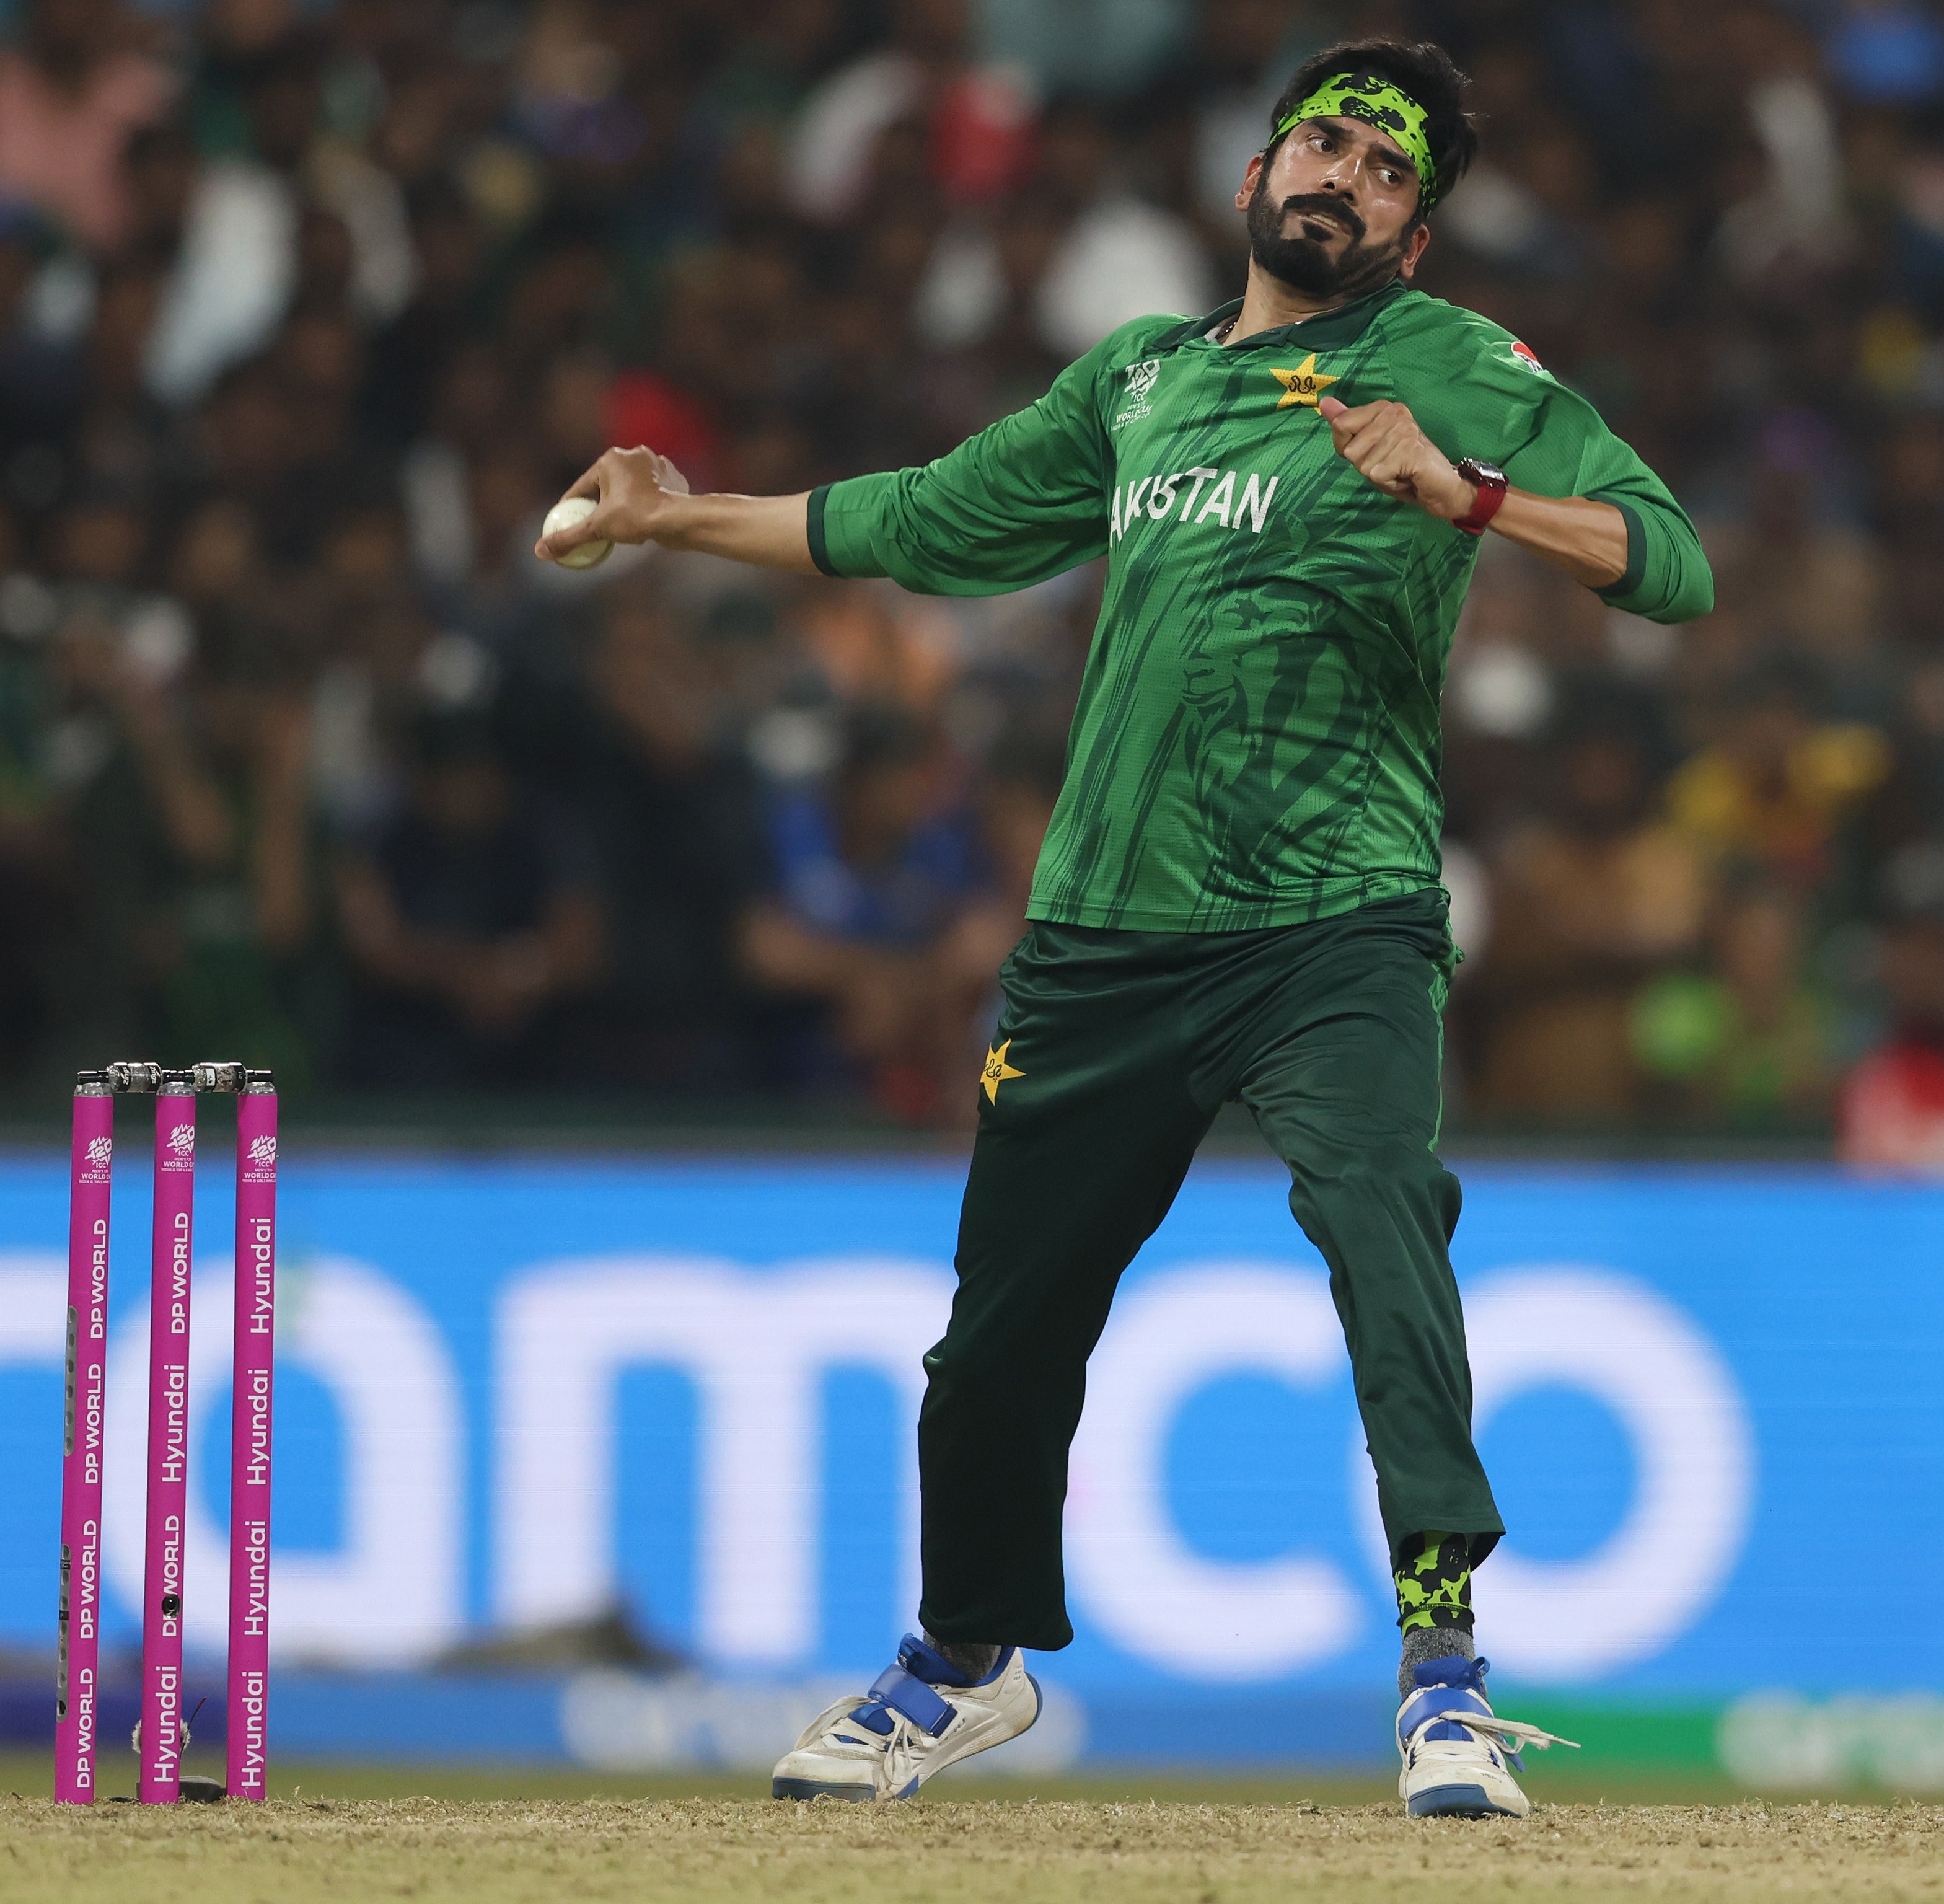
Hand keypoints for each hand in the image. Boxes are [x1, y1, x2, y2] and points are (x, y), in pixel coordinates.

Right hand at [533, 446, 692, 560]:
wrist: (680, 520)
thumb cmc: (637, 518)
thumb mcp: (597, 529)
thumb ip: (568, 538)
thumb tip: (539, 551)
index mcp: (611, 459)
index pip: (583, 486)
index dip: (572, 508)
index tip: (567, 524)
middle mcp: (633, 455)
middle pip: (606, 485)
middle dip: (597, 505)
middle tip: (591, 528)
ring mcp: (656, 464)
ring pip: (630, 488)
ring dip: (621, 504)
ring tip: (616, 526)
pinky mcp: (673, 478)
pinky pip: (651, 493)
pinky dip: (644, 506)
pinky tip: (641, 522)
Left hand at [1318, 396, 1474, 520]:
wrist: (1440, 485)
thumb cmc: (1403, 468)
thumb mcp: (1370, 448)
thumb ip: (1348, 426)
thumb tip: (1325, 403)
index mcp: (1383, 408)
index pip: (1341, 425)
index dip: (1350, 449)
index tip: (1374, 452)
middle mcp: (1393, 413)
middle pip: (1350, 449)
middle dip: (1365, 466)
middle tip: (1390, 465)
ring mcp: (1403, 429)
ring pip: (1363, 464)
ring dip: (1379, 476)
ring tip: (1399, 471)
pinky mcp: (1410, 449)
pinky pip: (1377, 474)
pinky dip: (1388, 482)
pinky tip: (1405, 477)